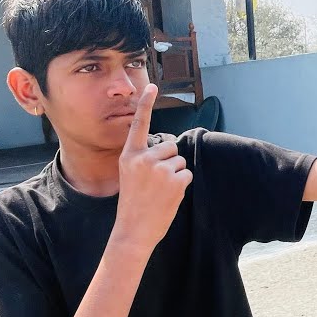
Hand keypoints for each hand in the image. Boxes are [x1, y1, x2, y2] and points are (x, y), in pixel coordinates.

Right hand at [111, 84, 191, 253]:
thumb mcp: (130, 176)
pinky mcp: (174, 181)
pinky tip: (168, 197)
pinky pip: (187, 175)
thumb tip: (168, 149)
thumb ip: (144, 159)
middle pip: (170, 147)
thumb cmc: (133, 204)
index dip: (145, 104)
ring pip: (180, 162)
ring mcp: (159, 169)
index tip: (152, 86)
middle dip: (169, 162)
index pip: (139, 125)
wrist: (133, 230)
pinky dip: (182, 186)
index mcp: (129, 156)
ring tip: (160, 192)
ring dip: (175, 175)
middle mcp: (143, 159)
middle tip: (155, 183)